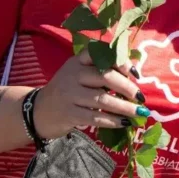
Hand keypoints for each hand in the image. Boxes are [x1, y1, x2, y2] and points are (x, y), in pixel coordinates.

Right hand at [33, 48, 147, 139]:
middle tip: (141, 97)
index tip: (135, 74)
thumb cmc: (68, 91)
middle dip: (127, 88)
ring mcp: (69, 94)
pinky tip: (124, 123)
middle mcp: (73, 74)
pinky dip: (112, 121)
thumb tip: (134, 76)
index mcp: (78, 61)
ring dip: (125, 107)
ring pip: (102, 100)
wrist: (37, 111)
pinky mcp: (68, 114)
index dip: (121, 62)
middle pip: (105, 77)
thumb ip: (101, 70)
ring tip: (139, 112)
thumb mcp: (80, 74)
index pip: (101, 54)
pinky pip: (95, 117)